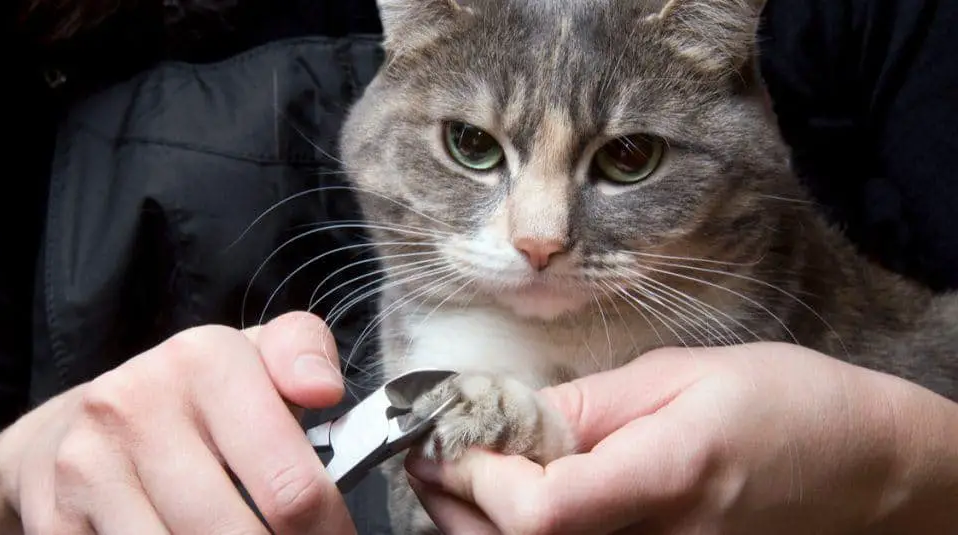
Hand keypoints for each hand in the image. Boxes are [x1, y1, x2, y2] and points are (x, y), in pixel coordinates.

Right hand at [0, 312, 353, 534]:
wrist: (76, 422)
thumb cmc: (192, 397)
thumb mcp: (254, 356)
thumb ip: (305, 355)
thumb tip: (322, 390)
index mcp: (204, 361)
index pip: (292, 485)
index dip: (326, 532)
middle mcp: (137, 406)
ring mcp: (89, 467)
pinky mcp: (55, 519)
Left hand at [408, 343, 957, 533]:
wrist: (860, 466)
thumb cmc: (786, 404)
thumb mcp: (680, 375)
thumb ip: (587, 407)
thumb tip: (509, 419)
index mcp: (665, 477)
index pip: (538, 513)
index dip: (475, 480)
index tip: (441, 438)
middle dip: (454, 506)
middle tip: (427, 455)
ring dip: (478, 523)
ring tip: (455, 471)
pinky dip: (524, 532)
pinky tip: (510, 497)